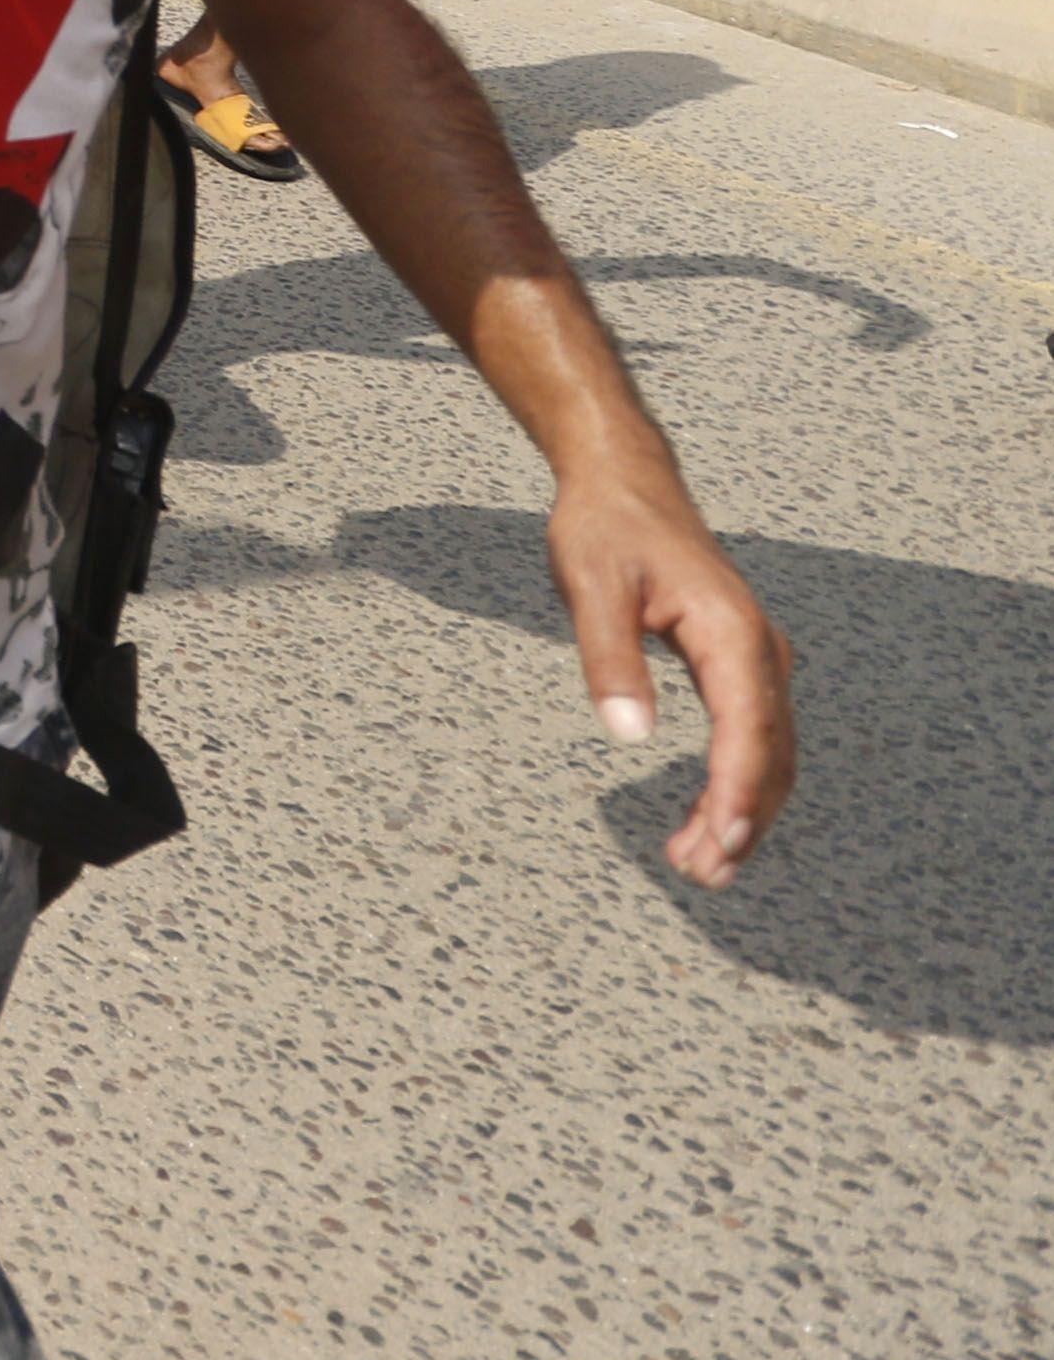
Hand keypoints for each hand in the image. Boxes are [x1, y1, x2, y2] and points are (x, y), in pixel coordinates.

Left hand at [545, 460, 794, 885]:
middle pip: (767, 752)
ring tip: (702, 866)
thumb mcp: (592, 586)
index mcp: (731, 630)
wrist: (625, 483)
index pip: (747, 727)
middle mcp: (758, 650)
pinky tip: (708, 820)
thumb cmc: (606, 529)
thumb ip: (609, 658)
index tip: (726, 842)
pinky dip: (737, 783)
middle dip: (741, 819)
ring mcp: (754, 659)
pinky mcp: (738, 665)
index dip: (738, 790)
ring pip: (766, 752)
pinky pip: (751, 736)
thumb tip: (627, 733)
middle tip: (705, 876)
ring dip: (742, 811)